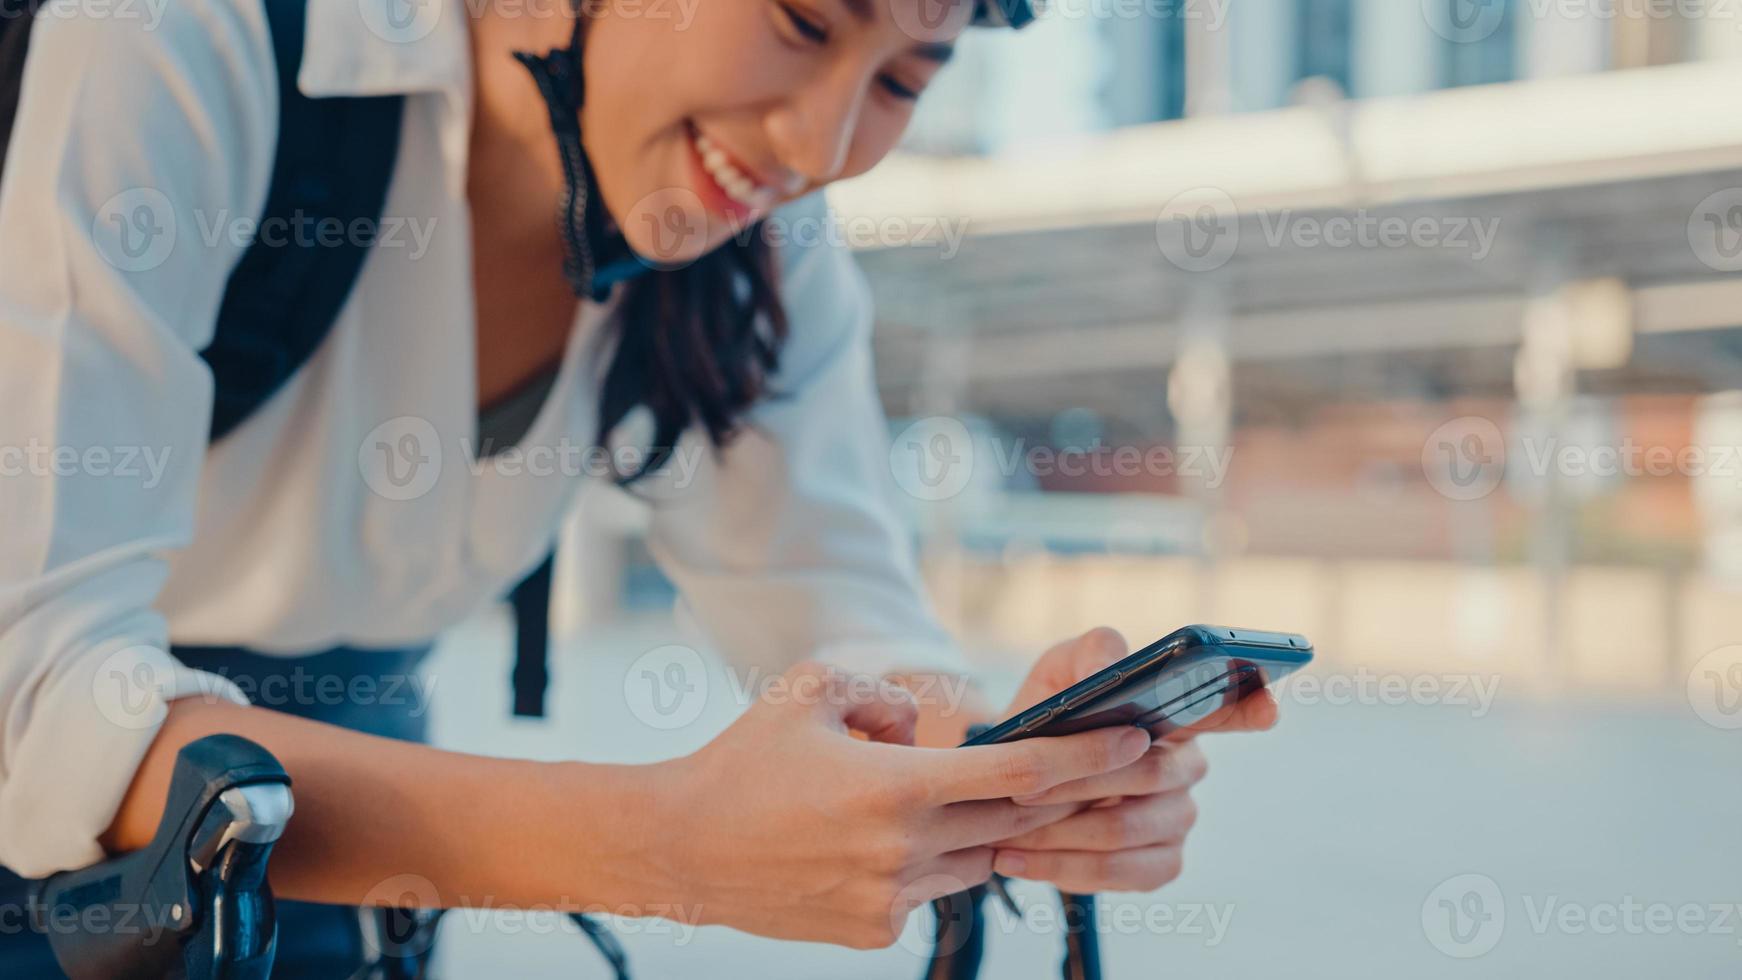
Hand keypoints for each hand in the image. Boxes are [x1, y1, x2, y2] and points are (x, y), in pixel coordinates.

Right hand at [628, 661, 1155, 948]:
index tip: (1138, 740)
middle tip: (1107, 766)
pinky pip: (931, 889)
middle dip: (1061, 793)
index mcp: (895, 787)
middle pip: (1011, 821)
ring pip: (972, 856)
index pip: (1016, 772)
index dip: (1086, 756)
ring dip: (976, 826)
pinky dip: (927, 860)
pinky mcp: (874, 932)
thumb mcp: (811, 692)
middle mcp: (904, 850)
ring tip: (929, 796)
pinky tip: (873, 839)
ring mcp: (891, 899)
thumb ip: (886, 695)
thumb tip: (926, 726)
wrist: (680, 850)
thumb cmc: (743, 761)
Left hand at [989, 628, 1278, 893]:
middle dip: (1080, 781)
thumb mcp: (1058, 673)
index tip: (1266, 709)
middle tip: (1023, 788)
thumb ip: (1089, 654)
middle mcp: (1188, 767)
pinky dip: (1062, 868)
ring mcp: (1178, 819)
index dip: (1252, 706)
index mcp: (1176, 715)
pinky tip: (1020, 860)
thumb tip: (1113, 663)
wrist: (1012, 781)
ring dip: (1060, 831)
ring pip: (1125, 829)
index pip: (1228, 708)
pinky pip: (1118, 873)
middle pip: (1149, 774)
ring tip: (1010, 829)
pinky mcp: (1160, 864)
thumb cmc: (1047, 719)